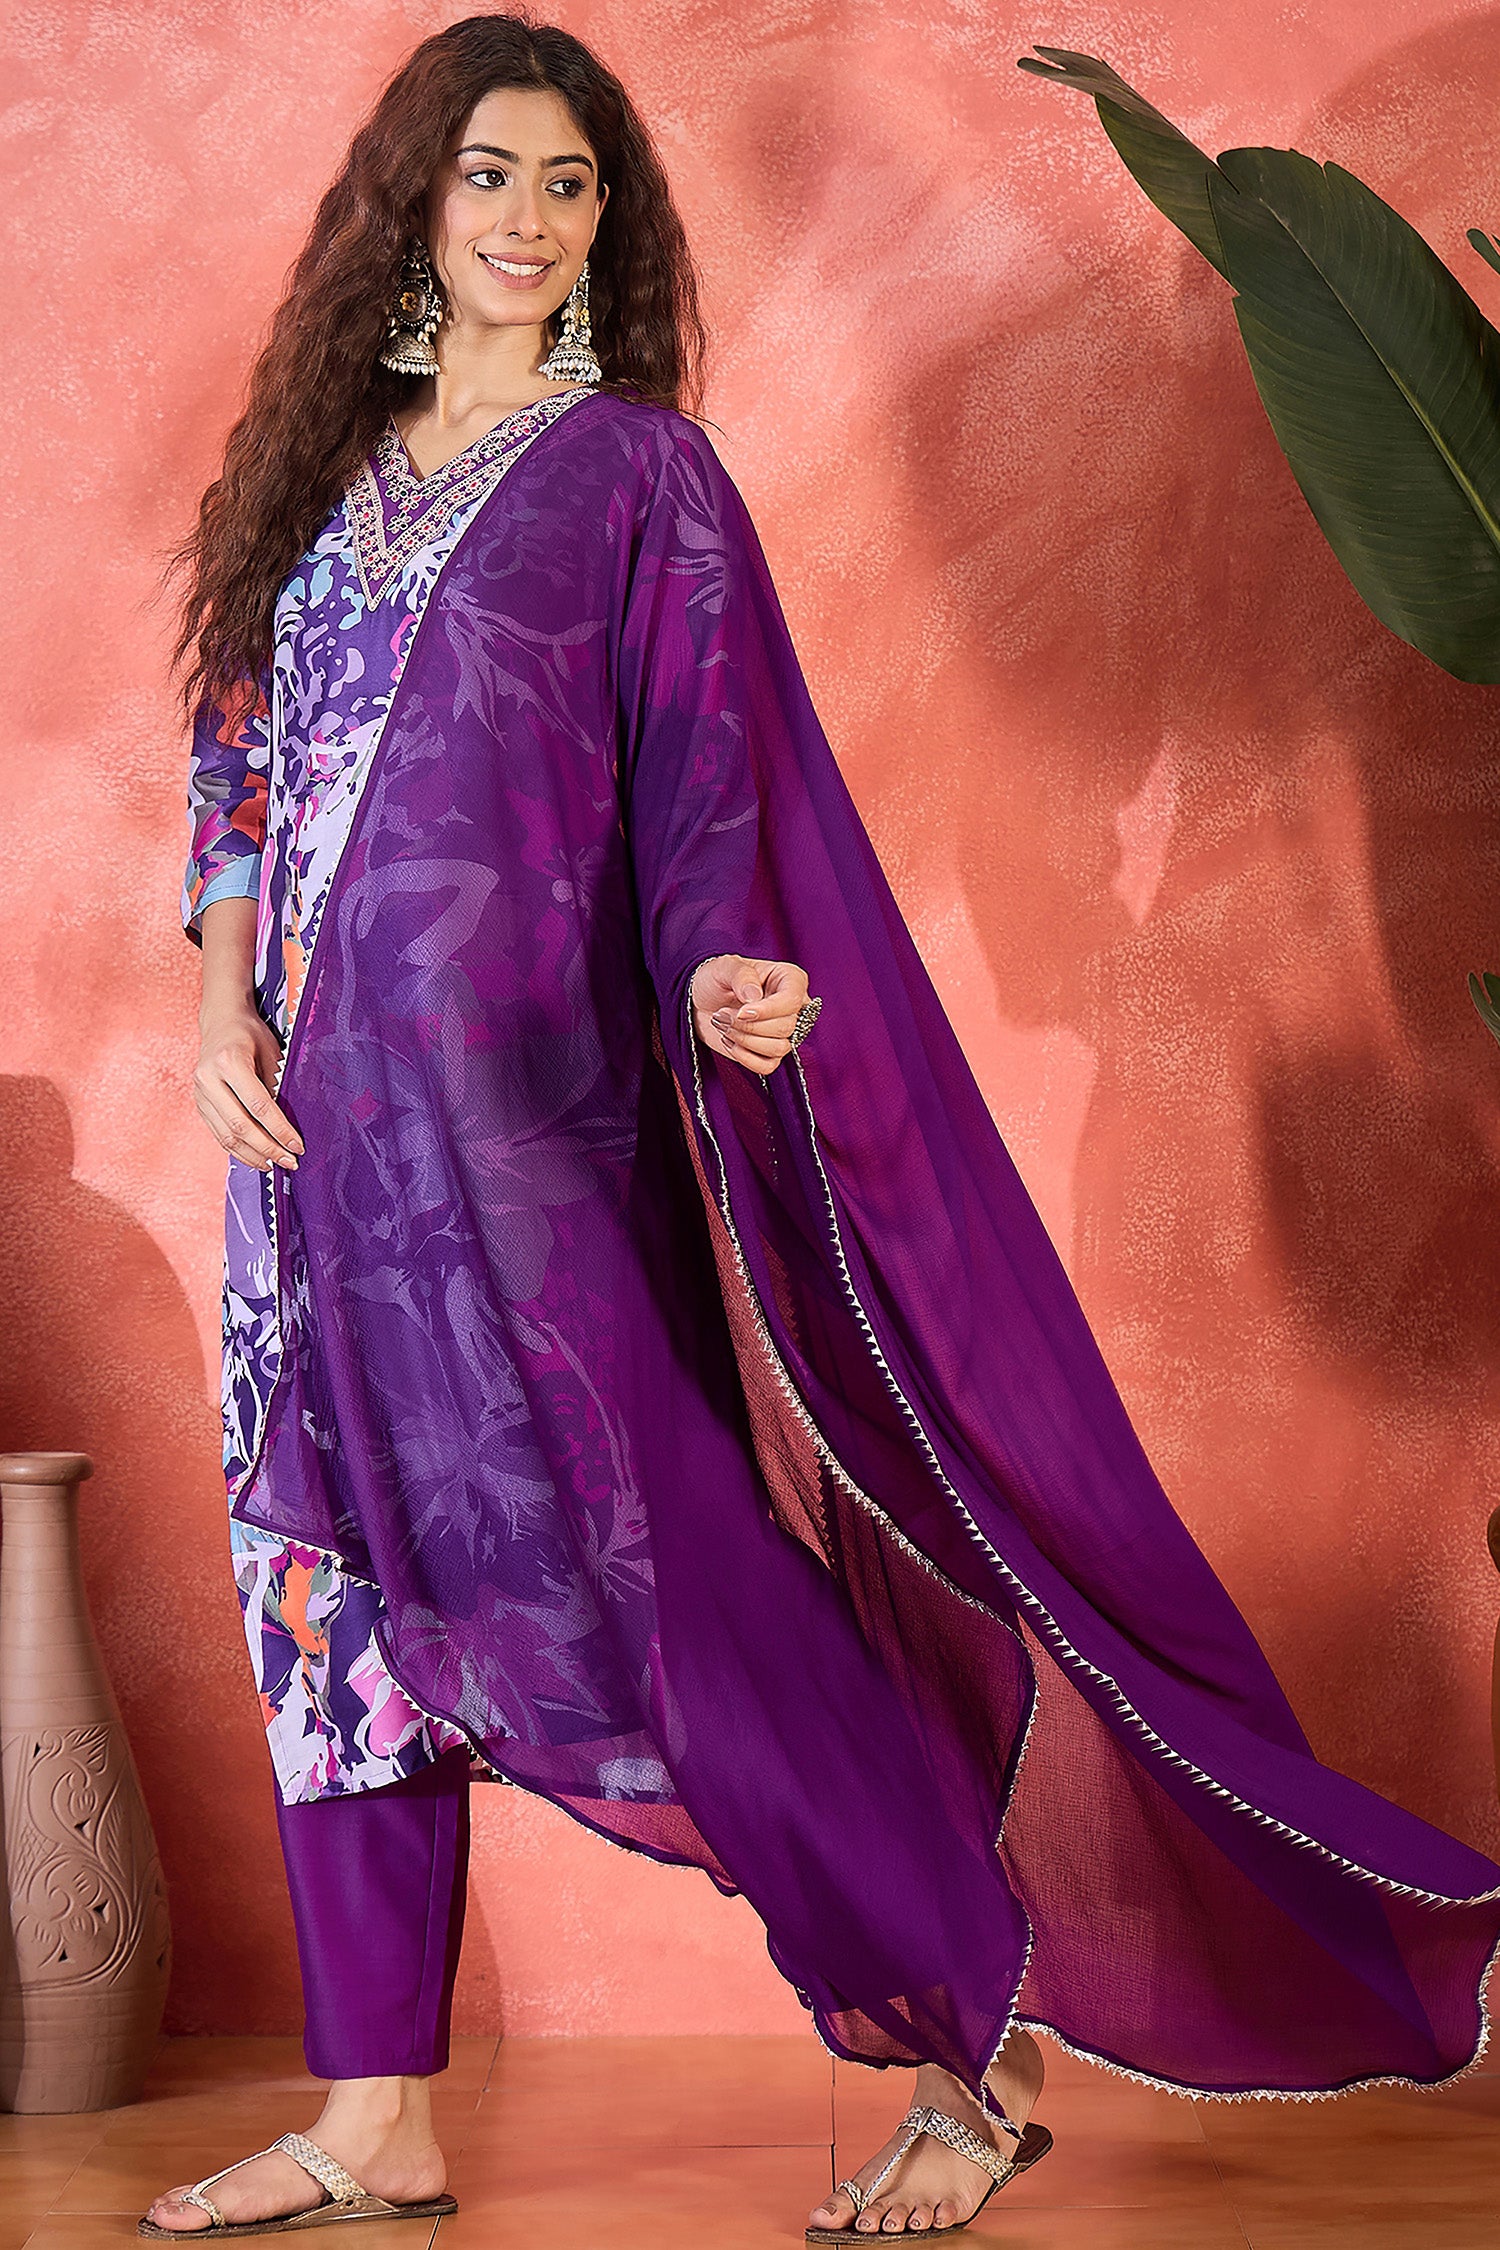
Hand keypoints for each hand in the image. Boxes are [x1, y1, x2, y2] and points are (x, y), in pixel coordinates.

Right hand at [194, 1004, 303, 1170]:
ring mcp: (199, 1093)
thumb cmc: (252, 1035)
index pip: (259, 1106)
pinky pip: (218, 1134)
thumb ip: (277, 1086)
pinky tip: (256, 1157)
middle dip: (268, 1148)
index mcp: (229, 1061)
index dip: (280, 1130)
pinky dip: (238, 1150)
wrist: (221, 1022)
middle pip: (240, 1126)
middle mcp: (208, 1079)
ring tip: (275, 1166)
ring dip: (252, 1155)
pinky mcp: (199, 1104)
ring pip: (226, 1135)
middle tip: (290, 1162)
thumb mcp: (272, 1052)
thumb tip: (289, 1126)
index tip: (298, 1146)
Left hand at [691, 955, 814, 1076]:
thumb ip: (741, 975)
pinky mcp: (769, 1053)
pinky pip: (768, 1066)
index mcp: (790, 980)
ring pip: (779, 1048)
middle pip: (786, 1027)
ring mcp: (783, 1032)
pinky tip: (729, 1041)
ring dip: (745, 1040)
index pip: (792, 1000)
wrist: (701, 1002)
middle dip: (749, 1026)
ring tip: (724, 1025)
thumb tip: (755, 997)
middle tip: (722, 1015)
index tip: (741, 1012)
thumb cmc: (716, 979)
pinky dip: (745, 1057)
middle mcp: (792, 1007)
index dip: (768, 1010)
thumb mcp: (724, 967)